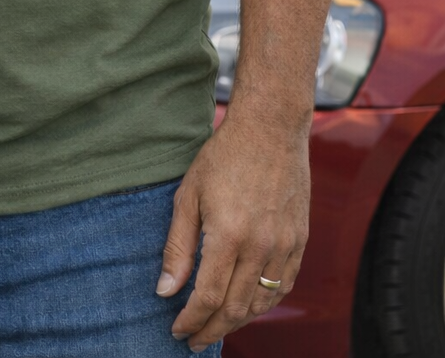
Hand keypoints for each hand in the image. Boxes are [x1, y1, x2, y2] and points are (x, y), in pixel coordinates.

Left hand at [157, 108, 309, 350]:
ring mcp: (284, 246)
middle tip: (193, 339)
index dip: (191, 321)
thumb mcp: (189, 195)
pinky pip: (284, 287)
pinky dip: (264, 305)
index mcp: (229, 236)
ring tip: (216, 325)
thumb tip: (166, 291)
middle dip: (211, 330)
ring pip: (261, 304)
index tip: (177, 331)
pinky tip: (248, 306)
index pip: (208, 298)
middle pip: (235, 310)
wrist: (270, 129)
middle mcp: (261, 247)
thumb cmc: (225, 156)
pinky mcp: (300, 241)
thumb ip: (178, 247)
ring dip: (237, 322)